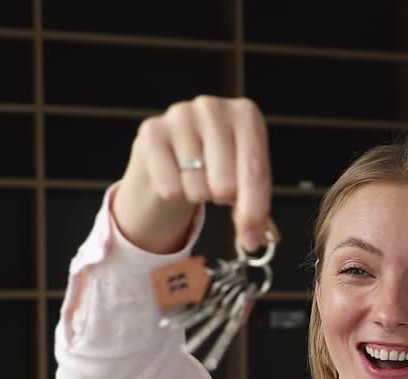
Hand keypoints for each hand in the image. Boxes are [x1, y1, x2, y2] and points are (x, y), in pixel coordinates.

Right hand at [114, 96, 272, 253]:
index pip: (255, 172)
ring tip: (195, 176)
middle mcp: (213, 107)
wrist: (173, 154)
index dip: (253, 211)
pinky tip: (175, 175)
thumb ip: (253, 211)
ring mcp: (180, 114)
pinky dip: (173, 192)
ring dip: (197, 194)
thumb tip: (251, 241)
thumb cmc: (217, 166)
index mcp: (246, 115)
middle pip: (226, 183)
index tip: (250, 239)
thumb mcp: (245, 183)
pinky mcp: (151, 130)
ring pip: (197, 186)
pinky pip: (170, 186)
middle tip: (216, 186)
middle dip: (222, 198)